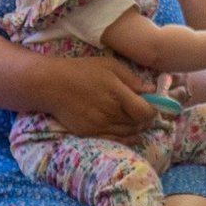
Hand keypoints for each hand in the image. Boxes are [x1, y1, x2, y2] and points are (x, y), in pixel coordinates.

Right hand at [40, 55, 156, 138]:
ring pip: (129, 133)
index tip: (154, 104)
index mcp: (118, 94)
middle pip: (139, 123)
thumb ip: (133, 79)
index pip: (146, 112)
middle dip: (146, 118)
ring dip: (137, 127)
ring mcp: (100, 125)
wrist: (51, 84)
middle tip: (146, 111)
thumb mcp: (111, 66)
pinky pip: (115, 139)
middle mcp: (110, 113)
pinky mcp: (90, 133)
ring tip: (137, 119)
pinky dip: (126, 137)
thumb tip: (151, 90)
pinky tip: (131, 133)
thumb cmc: (82, 70)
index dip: (154, 110)